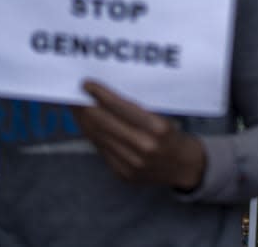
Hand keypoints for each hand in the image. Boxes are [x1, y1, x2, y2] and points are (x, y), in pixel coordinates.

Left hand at [71, 81, 206, 189]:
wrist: (185, 168)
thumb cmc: (173, 136)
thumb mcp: (162, 117)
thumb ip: (135, 109)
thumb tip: (104, 97)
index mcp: (157, 127)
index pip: (120, 106)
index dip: (99, 94)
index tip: (86, 84)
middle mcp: (144, 146)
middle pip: (104, 123)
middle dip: (85, 107)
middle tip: (72, 95)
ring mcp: (132, 163)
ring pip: (98, 137)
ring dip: (84, 121)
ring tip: (76, 108)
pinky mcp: (124, 174)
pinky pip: (102, 150)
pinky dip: (92, 136)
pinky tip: (87, 125)